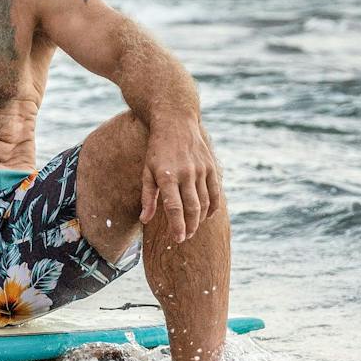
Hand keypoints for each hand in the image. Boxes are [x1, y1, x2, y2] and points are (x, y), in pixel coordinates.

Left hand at [139, 117, 221, 242]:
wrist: (175, 121)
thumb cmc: (157, 149)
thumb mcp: (146, 170)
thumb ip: (147, 196)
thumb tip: (145, 220)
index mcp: (167, 175)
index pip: (174, 207)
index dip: (177, 226)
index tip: (179, 239)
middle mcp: (185, 173)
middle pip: (192, 208)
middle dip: (190, 226)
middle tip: (185, 237)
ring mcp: (200, 169)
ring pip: (205, 202)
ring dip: (200, 219)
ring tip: (193, 228)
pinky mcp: (210, 166)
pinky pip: (216, 192)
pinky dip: (213, 206)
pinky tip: (207, 215)